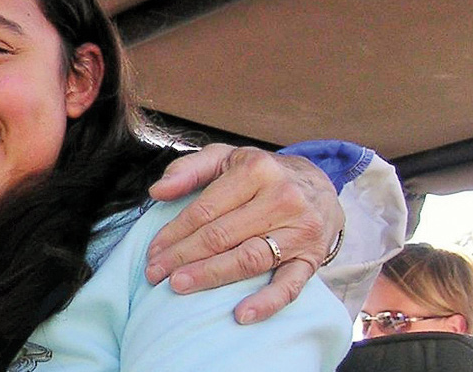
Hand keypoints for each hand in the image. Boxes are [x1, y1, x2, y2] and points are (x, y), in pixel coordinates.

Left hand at [143, 144, 343, 323]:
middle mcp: (282, 198)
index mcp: (257, 170)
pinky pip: (290, 285)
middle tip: (155, 273)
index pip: (205, 209)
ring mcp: (300, 230)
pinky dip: (266, 302)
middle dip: (183, 256)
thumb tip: (157, 191)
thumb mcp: (226, 157)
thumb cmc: (263, 174)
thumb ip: (189, 170)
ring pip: (249, 259)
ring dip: (210, 276)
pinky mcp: (312, 258)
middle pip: (222, 235)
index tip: (153, 251)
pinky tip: (241, 314)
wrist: (319, 185)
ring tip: (179, 286)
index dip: (174, 233)